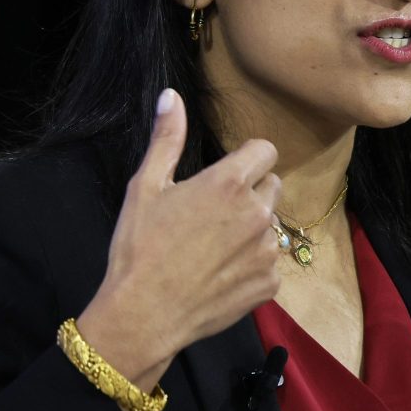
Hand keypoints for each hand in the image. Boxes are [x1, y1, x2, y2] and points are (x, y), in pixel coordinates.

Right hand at [76, 88, 281, 390]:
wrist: (143, 315)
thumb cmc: (139, 248)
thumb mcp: (145, 187)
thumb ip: (167, 138)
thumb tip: (171, 96)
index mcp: (229, 183)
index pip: (265, 150)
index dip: (246, 158)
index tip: (226, 174)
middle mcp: (257, 213)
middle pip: (272, 185)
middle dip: (251, 192)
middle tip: (214, 214)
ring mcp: (267, 251)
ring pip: (271, 226)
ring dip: (251, 231)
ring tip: (213, 249)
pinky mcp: (270, 284)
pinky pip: (270, 263)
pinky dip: (252, 266)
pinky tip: (220, 275)